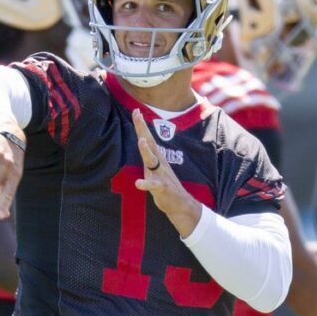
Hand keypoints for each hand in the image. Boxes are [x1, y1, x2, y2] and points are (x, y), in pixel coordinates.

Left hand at [131, 114, 201, 236]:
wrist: (180, 204)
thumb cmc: (165, 186)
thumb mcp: (155, 169)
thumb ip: (148, 157)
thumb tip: (142, 144)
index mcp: (157, 159)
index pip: (148, 139)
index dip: (141, 126)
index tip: (136, 111)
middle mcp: (159, 164)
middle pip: (150, 143)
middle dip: (142, 129)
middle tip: (137, 114)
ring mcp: (161, 175)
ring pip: (152, 161)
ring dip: (147, 152)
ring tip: (141, 141)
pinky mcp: (162, 188)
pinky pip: (153, 186)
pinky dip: (146, 184)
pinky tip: (138, 183)